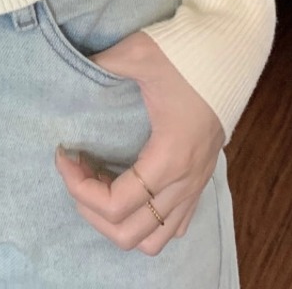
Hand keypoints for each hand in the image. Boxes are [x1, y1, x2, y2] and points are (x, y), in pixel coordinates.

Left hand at [53, 30, 224, 255]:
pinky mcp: (200, 180)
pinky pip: (174, 225)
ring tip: (99, 186)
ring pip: (154, 239)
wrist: (228, 52)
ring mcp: (195, 185)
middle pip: (129, 234)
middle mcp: (184, 182)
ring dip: (118, 223)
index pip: (116, 204)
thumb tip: (71, 71)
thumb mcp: (137, 53)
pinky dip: (145, 220)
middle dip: (91, 211)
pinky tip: (127, 187)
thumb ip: (101, 65)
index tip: (63, 156)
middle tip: (76, 173)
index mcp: (168, 157)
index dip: (78, 187)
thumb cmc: (185, 55)